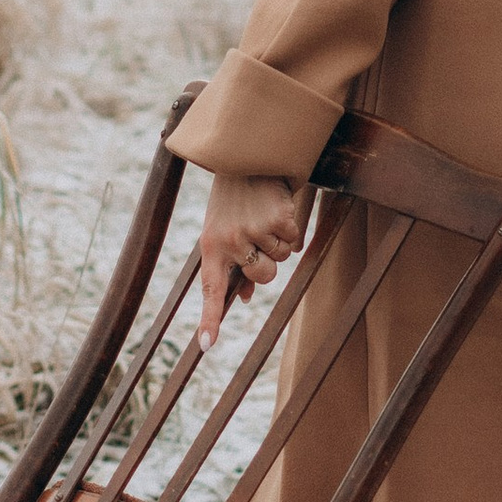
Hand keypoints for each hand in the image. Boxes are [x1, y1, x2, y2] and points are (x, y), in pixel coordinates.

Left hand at [198, 171, 310, 345]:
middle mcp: (230, 242)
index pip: (211, 290)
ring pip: (281, 259)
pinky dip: (291, 228)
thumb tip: (242, 297)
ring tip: (264, 216)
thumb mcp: (222, 230)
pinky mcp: (277, 219)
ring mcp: (254, 231)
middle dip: (268, 263)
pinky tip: (276, 209)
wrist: (246, 156)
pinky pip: (294, 241)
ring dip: (279, 241)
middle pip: (263, 277)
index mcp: (211, 247)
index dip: (210, 319)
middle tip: (259, 236)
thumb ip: (231, 264)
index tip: (207, 345)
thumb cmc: (232, 200)